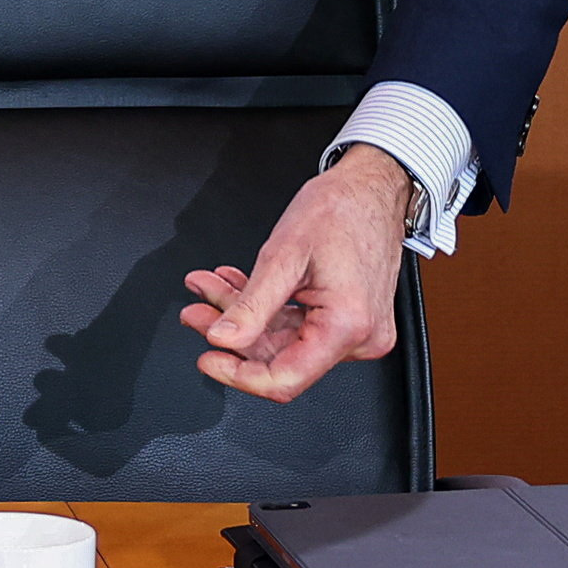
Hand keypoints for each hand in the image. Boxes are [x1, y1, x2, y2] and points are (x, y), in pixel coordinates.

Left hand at [180, 145, 413, 400]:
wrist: (372, 188)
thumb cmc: (340, 210)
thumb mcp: (283, 255)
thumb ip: (251, 305)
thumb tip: (222, 338)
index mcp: (348, 327)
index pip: (286, 378)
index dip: (238, 375)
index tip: (206, 359)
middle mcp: (360, 337)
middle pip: (280, 355)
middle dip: (231, 332)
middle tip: (195, 309)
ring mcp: (358, 329)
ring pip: (283, 337)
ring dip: (242, 313)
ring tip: (208, 286)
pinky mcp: (350, 317)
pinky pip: (298, 322)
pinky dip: (264, 306)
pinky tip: (237, 284)